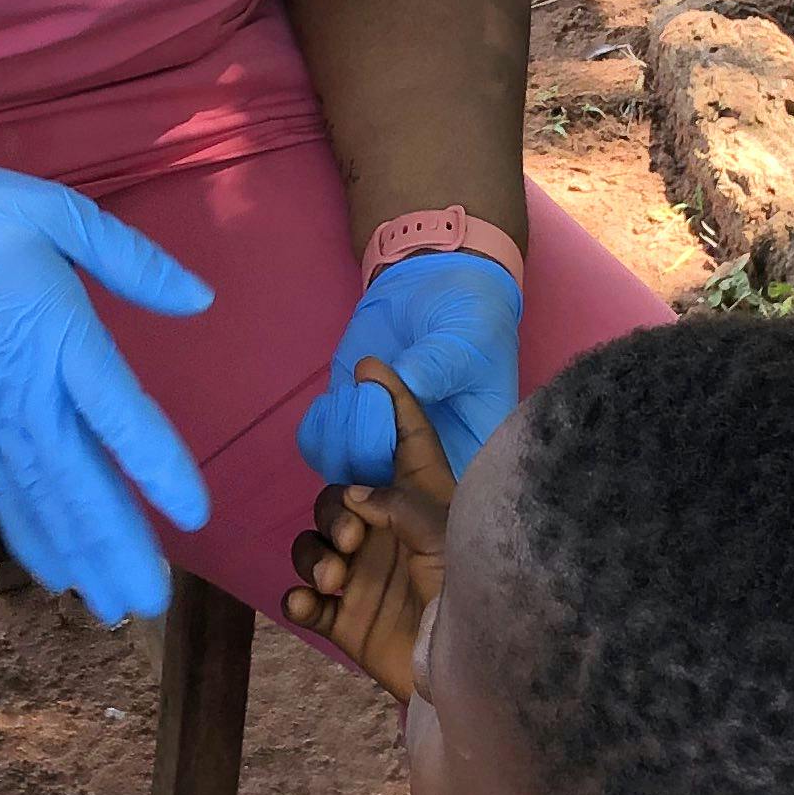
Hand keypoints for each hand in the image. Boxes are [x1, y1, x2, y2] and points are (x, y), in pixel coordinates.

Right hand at [0, 161, 210, 623]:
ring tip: (110, 607)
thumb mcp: (64, 216)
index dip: (156, 468)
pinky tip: (53, 570)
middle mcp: (27, 393)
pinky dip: (29, 536)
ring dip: (77, 556)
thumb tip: (201, 298)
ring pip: (39, 501)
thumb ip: (134, 262)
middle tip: (149, 602)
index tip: (192, 515)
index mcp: (61, 337)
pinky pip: (3, 493)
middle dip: (115, 546)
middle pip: (78, 482)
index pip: (118, 415)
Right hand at [284, 363, 451, 701]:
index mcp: (422, 505)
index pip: (407, 442)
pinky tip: (310, 606)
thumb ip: (403, 507)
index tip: (369, 367)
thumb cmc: (475, 600)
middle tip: (351, 541)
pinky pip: (302, 599)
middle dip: (333, 510)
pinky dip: (298, 598)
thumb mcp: (448, 542)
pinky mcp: (344, 621)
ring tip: (333, 581)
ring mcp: (362, 577)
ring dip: (313, 556)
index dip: (391, 403)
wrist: (471, 682)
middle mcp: (387, 534)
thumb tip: (355, 497)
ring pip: (313, 545)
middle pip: (338, 496)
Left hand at [298, 247, 520, 484]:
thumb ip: (439, 364)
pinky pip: (328, 444)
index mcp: (471, 446)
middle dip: (372, 494)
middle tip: (364, 443)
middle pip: (397, 501)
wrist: (431, 283)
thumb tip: (407, 386)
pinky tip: (334, 401)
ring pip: (355, 476)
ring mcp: (385, 441)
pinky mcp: (353, 418)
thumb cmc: (470, 315)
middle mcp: (427, 457)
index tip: (403, 488)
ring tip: (353, 400)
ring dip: (343, 452)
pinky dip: (322, 431)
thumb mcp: (467, 336)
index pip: (453, 499)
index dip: (426, 511)